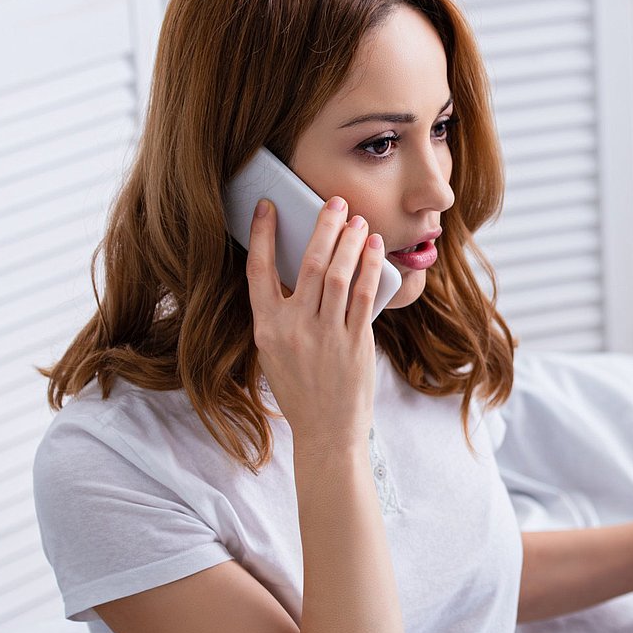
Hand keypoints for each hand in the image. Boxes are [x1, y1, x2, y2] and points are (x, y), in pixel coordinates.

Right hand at [245, 195, 384, 456]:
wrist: (326, 430)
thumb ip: (282, 314)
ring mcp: (325, 335)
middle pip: (307, 263)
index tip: (268, 206)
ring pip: (337, 274)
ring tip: (359, 220)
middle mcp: (294, 327)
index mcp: (266, 327)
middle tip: (335, 202)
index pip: (257, 270)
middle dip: (323, 227)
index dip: (262, 235)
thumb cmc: (301, 388)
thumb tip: (297, 271)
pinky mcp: (355, 342)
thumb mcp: (275, 351)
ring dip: (350, 242)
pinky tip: (375, 249)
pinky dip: (369, 268)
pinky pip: (363, 296)